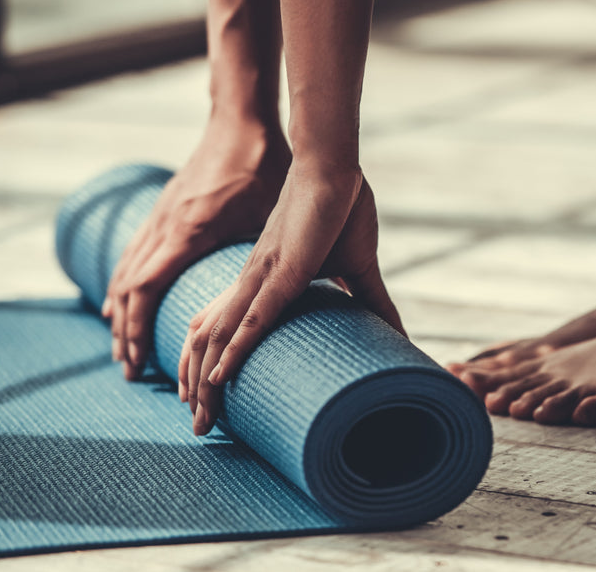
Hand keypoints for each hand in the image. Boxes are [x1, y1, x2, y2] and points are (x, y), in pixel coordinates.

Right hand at [102, 126, 289, 379]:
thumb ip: (290, 256)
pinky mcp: (165, 208)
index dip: (140, 328)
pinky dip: (123, 282)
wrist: (240, 119)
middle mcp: (167, 227)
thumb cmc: (263, 165)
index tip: (140, 362)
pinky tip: (122, 300)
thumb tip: (339, 291)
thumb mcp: (272, 215)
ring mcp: (161, 216)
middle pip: (130, 290)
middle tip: (130, 371)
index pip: (148, 290)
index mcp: (190, 233)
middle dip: (126, 332)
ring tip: (123, 348)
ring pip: (126, 272)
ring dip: (121, 312)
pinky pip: (133, 253)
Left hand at [180, 163, 402, 434]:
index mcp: (264, 280)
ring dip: (205, 381)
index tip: (207, 399)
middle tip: (199, 427)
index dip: (212, 364)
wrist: (335, 167)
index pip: (226, 329)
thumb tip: (397, 332)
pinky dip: (231, 350)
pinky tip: (216, 379)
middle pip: (209, 342)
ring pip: (220, 338)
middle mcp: (252, 282)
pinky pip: (249, 319)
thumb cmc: (342, 208)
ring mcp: (262, 278)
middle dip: (198, 388)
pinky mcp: (281, 273)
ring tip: (200, 418)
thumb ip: (371, 301)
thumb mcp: (357, 267)